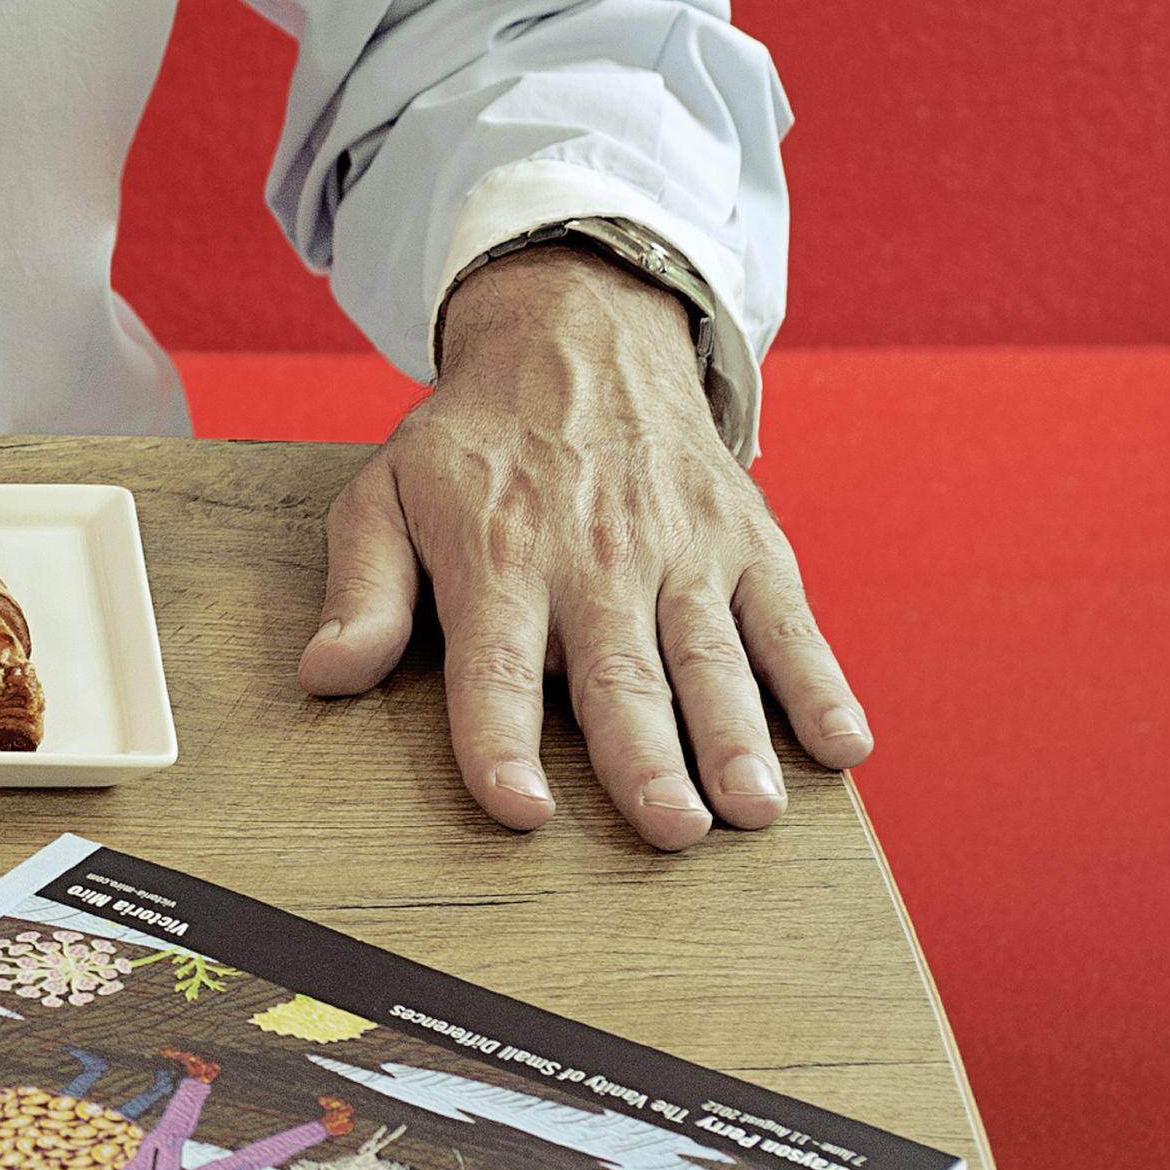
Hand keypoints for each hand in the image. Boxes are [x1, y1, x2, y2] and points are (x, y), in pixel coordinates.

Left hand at [300, 245, 871, 848]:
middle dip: (647, 757)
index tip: (518, 809)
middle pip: (621, 673)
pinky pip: (790, 620)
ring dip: (737, 734)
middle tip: (670, 830)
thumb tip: (325, 673)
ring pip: (712, 655)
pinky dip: (822, 683)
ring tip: (752, 809)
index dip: (501, 740)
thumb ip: (363, 588)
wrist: (578, 338)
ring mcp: (682, 550)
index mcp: (498, 556)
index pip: (495, 665)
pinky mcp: (748, 543)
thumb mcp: (387, 494)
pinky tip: (844, 745)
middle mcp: (594, 558)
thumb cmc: (474, 443)